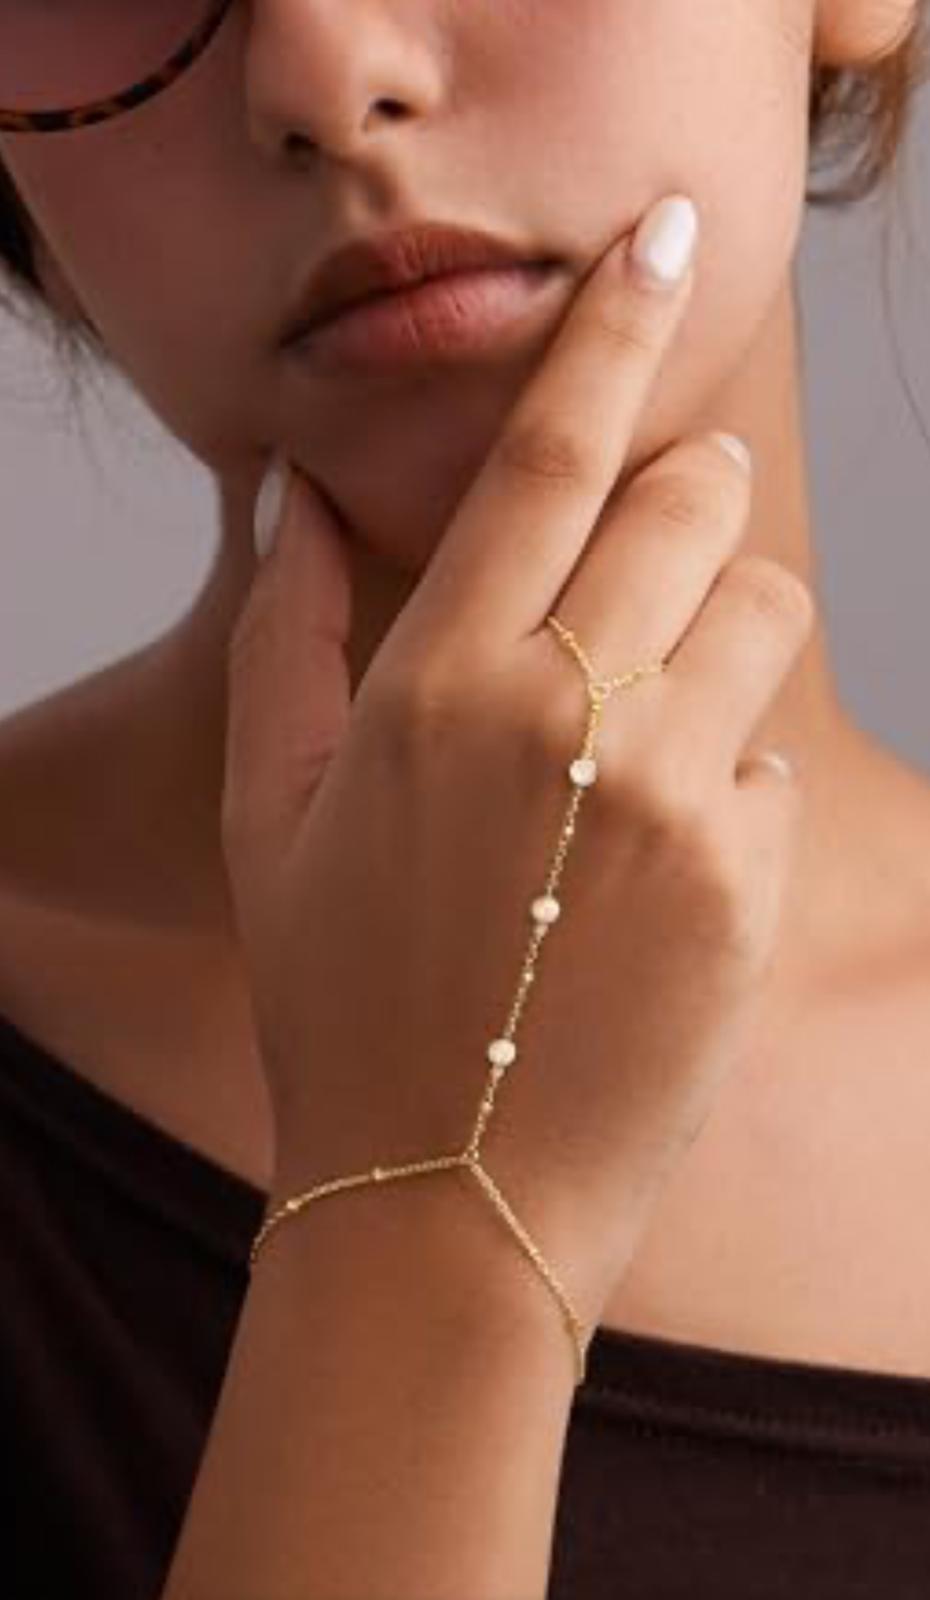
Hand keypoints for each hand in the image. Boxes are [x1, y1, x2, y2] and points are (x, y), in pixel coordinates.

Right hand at [221, 193, 813, 1328]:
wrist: (446, 1188)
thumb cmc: (338, 995)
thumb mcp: (267, 812)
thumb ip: (280, 633)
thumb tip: (289, 498)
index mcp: (438, 679)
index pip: (549, 450)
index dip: (613, 325)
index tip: (664, 240)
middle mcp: (563, 712)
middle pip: (697, 502)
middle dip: (689, 502)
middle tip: (656, 558)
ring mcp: (670, 793)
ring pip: (766, 614)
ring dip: (721, 639)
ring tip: (639, 742)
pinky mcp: (746, 874)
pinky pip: (771, 761)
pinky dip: (724, 785)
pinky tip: (649, 874)